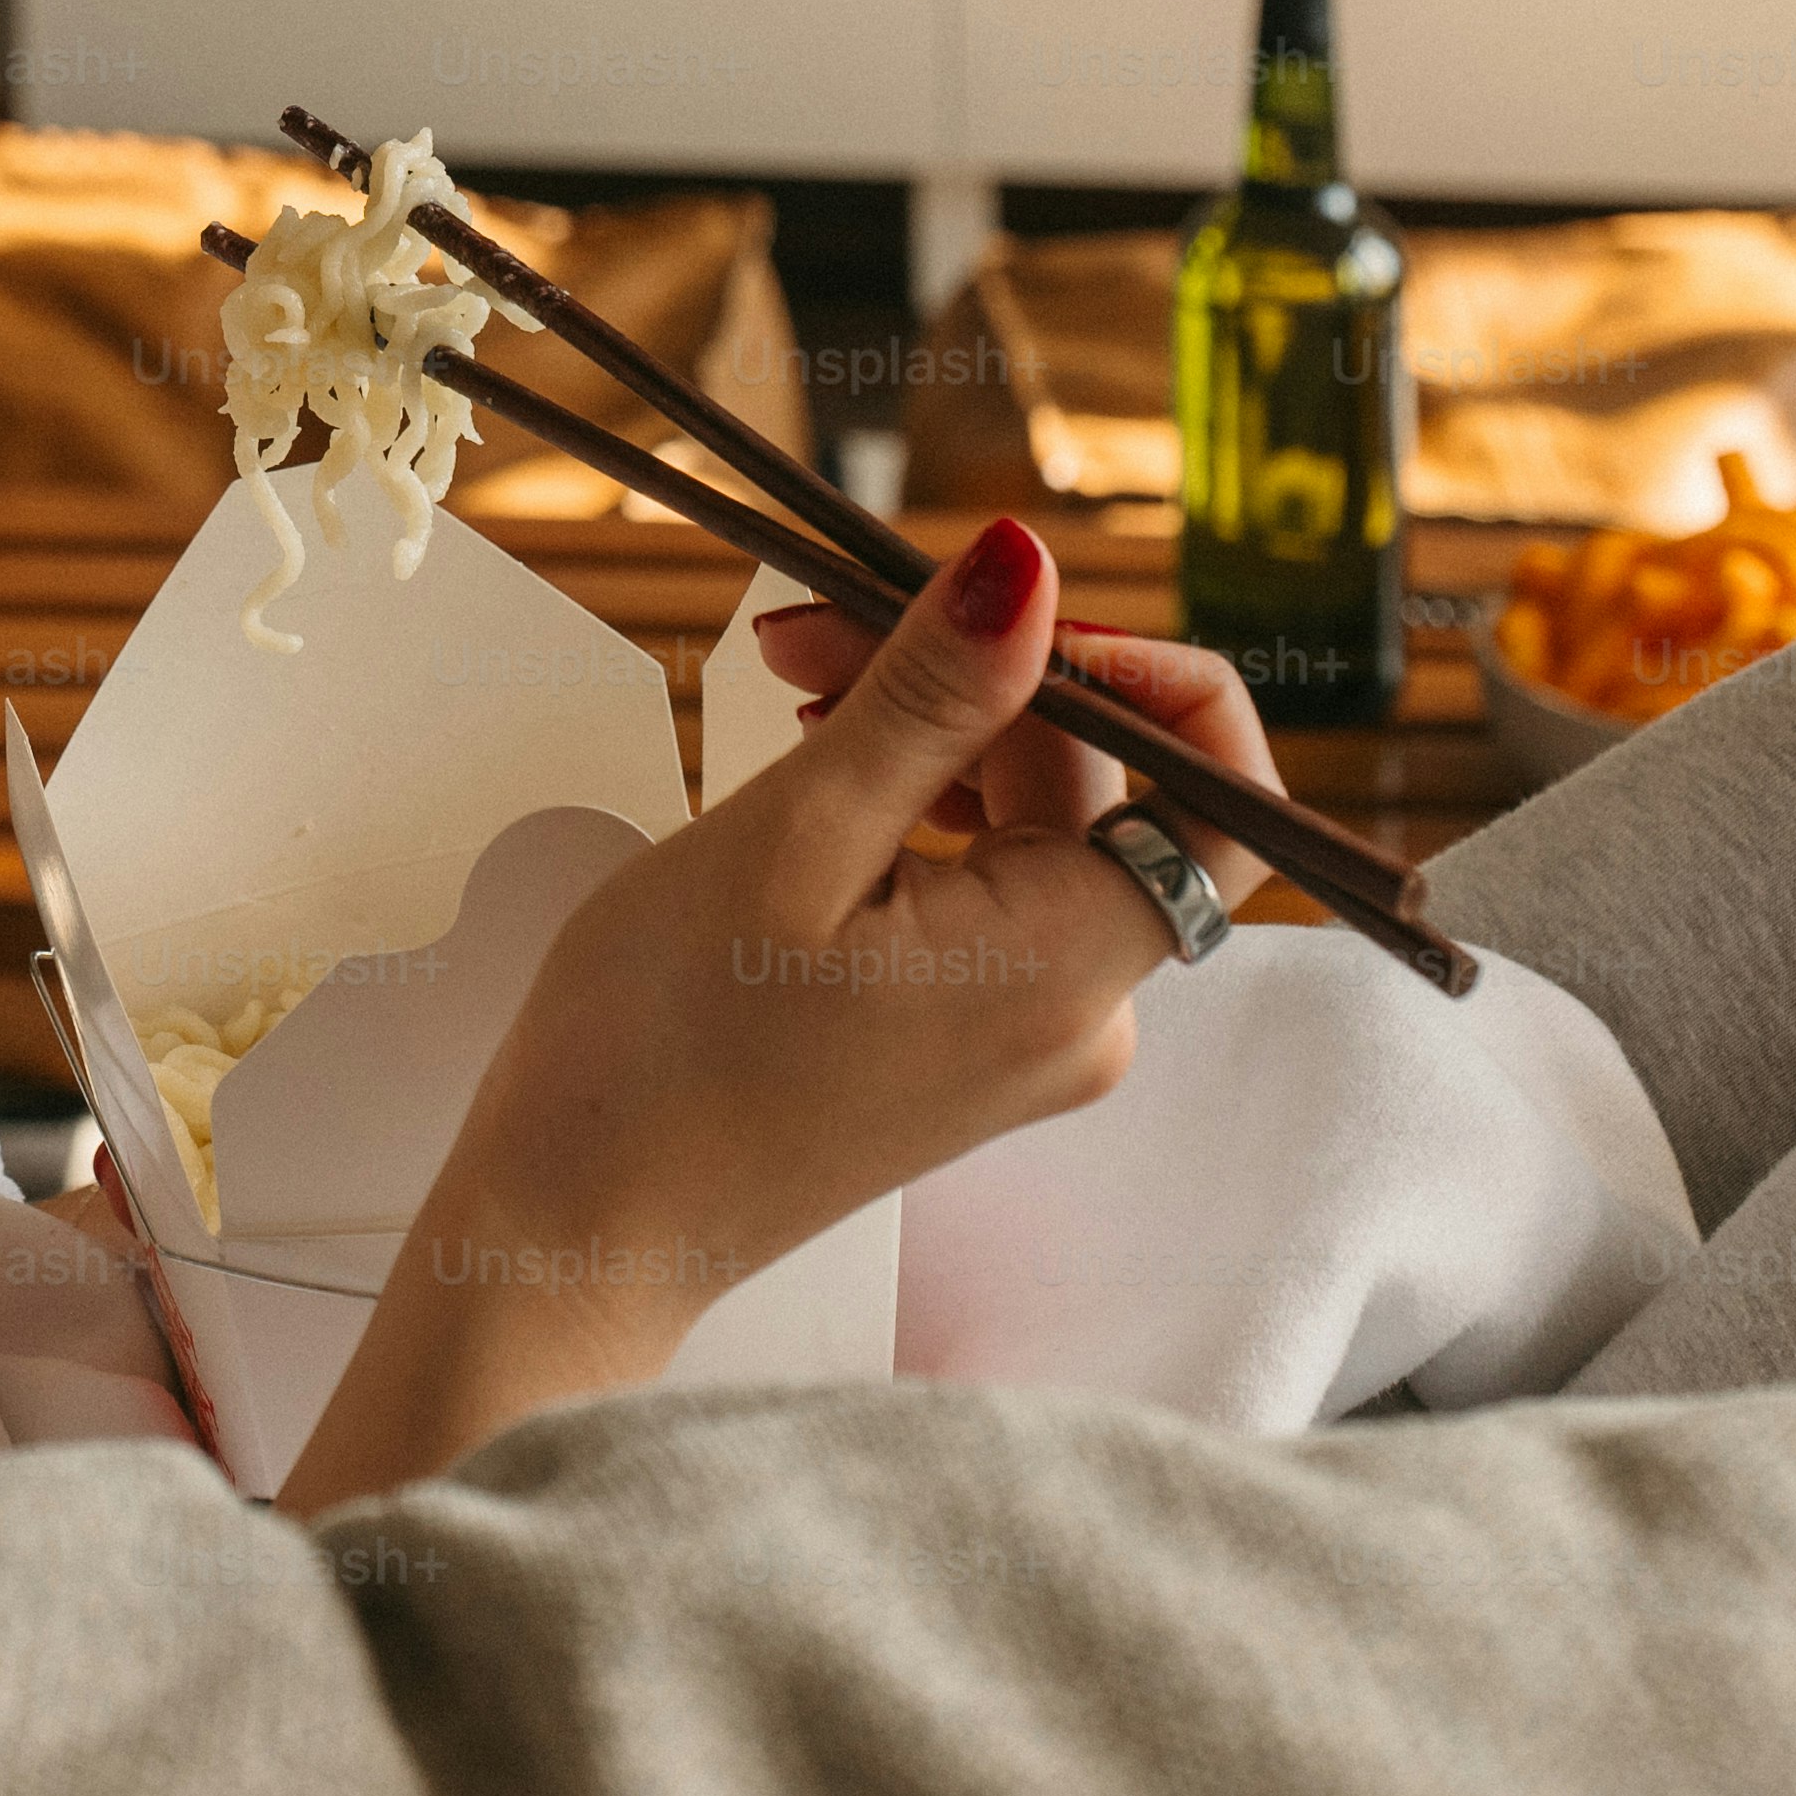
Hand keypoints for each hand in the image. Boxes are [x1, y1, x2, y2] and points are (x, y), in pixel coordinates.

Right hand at [272, 519, 1287, 1507]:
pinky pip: (978, 884)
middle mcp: (1079, 1013)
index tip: (1004, 614)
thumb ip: (931, 697)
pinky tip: (807, 767)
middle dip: (975, 676)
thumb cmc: (660, 1052)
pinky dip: (909, 805)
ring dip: (929, 729)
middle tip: (803, 625)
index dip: (1145, 674)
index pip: (1220, 792)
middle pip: (1098, 786)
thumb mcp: (794, 835)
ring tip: (783, 683)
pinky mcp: (960, 1038)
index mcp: (1067, 969)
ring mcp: (1021, 1032)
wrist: (575, 1231)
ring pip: (1029, 824)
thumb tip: (1031, 565)